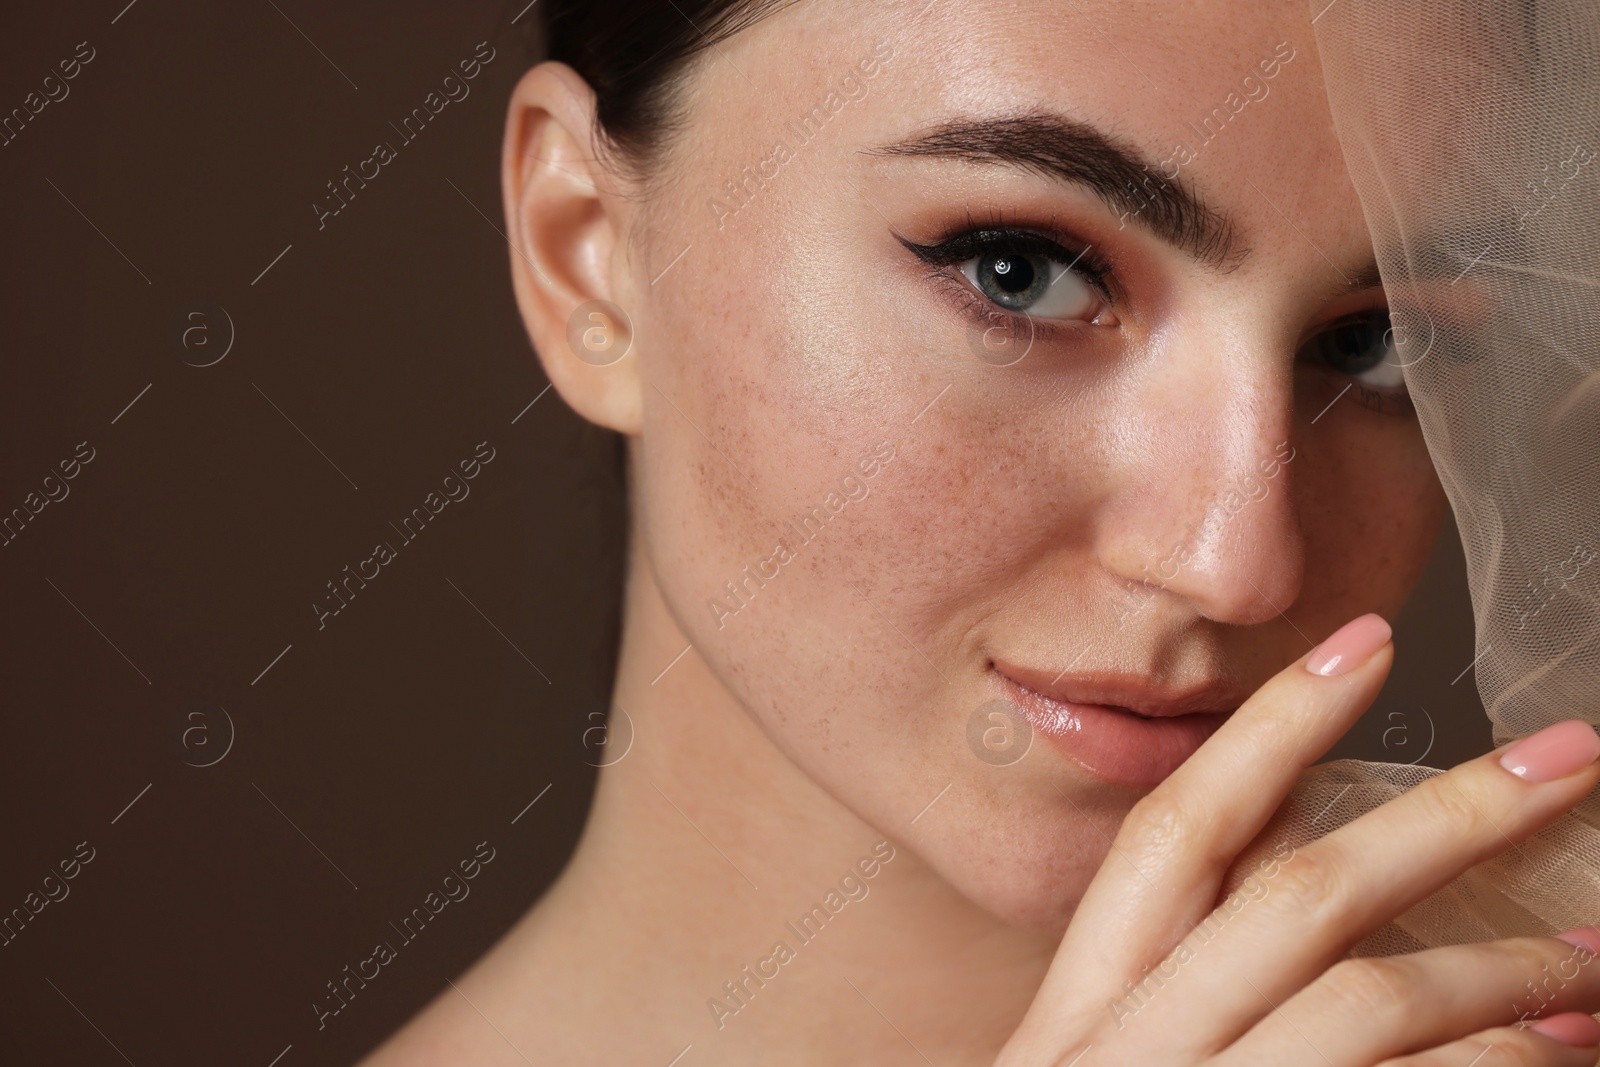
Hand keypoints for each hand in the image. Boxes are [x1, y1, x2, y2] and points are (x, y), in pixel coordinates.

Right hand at [996, 613, 1599, 1065]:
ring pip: (1366, 1003)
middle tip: (1570, 755)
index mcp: (1072, 1023)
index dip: (1266, 735)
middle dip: (1445, 816)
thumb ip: (1167, 996)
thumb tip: (1301, 890)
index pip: (1171, 842)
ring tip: (1590, 958)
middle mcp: (1122, 1057)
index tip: (1362, 644)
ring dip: (1499, 967)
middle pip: (1298, 898)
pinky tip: (1556, 1063)